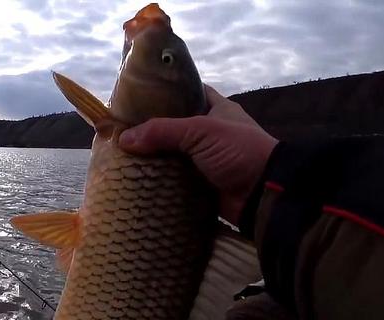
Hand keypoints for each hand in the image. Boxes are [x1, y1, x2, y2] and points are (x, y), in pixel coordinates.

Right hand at [117, 84, 277, 225]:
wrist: (264, 195)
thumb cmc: (238, 151)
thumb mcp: (200, 131)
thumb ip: (162, 131)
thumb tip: (122, 139)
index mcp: (216, 109)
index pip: (186, 92)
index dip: (163, 92)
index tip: (134, 96)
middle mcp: (209, 132)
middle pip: (172, 126)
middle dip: (149, 129)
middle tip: (119, 129)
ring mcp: (204, 159)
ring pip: (170, 154)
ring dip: (151, 157)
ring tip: (119, 154)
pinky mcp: (199, 184)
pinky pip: (173, 179)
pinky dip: (158, 179)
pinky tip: (134, 177)